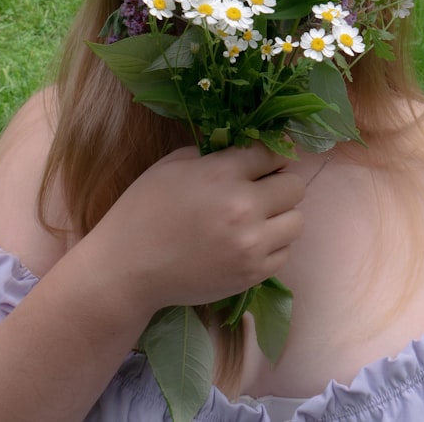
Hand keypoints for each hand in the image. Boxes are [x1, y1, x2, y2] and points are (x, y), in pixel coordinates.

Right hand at [91, 144, 304, 310]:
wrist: (127, 269)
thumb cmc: (143, 210)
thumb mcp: (172, 165)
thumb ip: (215, 155)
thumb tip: (247, 149)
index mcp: (222, 174)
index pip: (272, 152)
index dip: (269, 154)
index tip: (264, 160)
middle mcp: (244, 207)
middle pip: (294, 186)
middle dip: (279, 184)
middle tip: (260, 190)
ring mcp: (252, 244)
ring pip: (297, 221)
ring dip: (280, 217)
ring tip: (256, 219)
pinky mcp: (253, 274)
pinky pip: (285, 252)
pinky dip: (271, 246)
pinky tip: (247, 243)